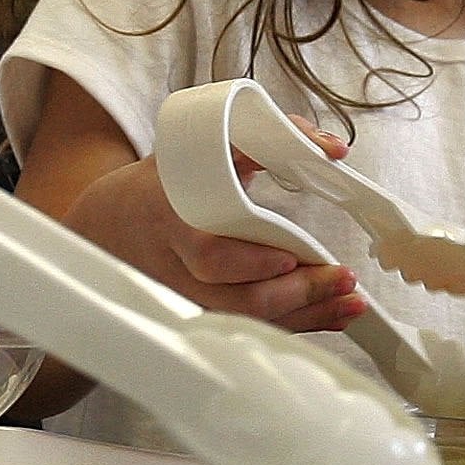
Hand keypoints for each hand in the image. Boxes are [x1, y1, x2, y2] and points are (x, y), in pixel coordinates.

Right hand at [62, 151, 366, 333]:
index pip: (207, 254)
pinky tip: (331, 316)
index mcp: (170, 220)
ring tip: (352, 304)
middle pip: (235, 299)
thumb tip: (331, 150)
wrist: (111, 223)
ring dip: (305, 316)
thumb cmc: (167, 180)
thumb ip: (268, 137)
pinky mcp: (203, 315)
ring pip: (247, 321)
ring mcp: (188, 299)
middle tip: (343, 279)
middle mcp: (176, 268)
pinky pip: (251, 327)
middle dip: (295, 295)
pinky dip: (295, 325)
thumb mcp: (203, 146)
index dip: (249, 262)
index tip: (289, 258)